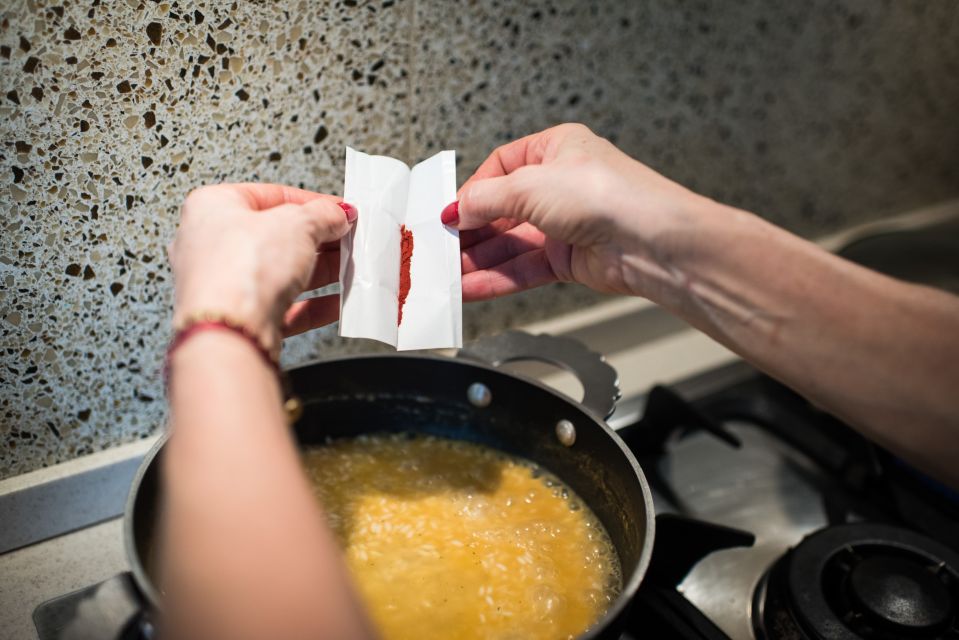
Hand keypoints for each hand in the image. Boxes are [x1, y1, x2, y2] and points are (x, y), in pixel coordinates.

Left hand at [169, 184, 355, 353]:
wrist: (231, 333)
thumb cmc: (242, 270)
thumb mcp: (298, 224)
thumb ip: (323, 214)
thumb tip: (335, 214)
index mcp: (213, 207)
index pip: (271, 196)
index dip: (311, 202)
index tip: (338, 211)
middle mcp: (214, 245)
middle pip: (279, 236)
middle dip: (319, 239)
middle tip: (347, 239)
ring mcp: (228, 285)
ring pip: (283, 273)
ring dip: (321, 271)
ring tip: (348, 268)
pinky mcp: (244, 318)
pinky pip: (285, 306)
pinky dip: (314, 304)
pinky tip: (337, 301)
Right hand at [447, 123, 715, 301]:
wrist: (651, 240)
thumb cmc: (608, 194)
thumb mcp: (530, 185)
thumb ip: (486, 200)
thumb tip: (456, 209)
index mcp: (556, 149)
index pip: (500, 167)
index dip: (472, 192)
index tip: (448, 213)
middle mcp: (560, 185)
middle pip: (501, 210)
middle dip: (471, 232)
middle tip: (440, 249)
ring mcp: (564, 224)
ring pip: (510, 245)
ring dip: (478, 260)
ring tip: (448, 275)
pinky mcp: (568, 259)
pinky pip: (523, 269)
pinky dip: (497, 279)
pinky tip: (472, 287)